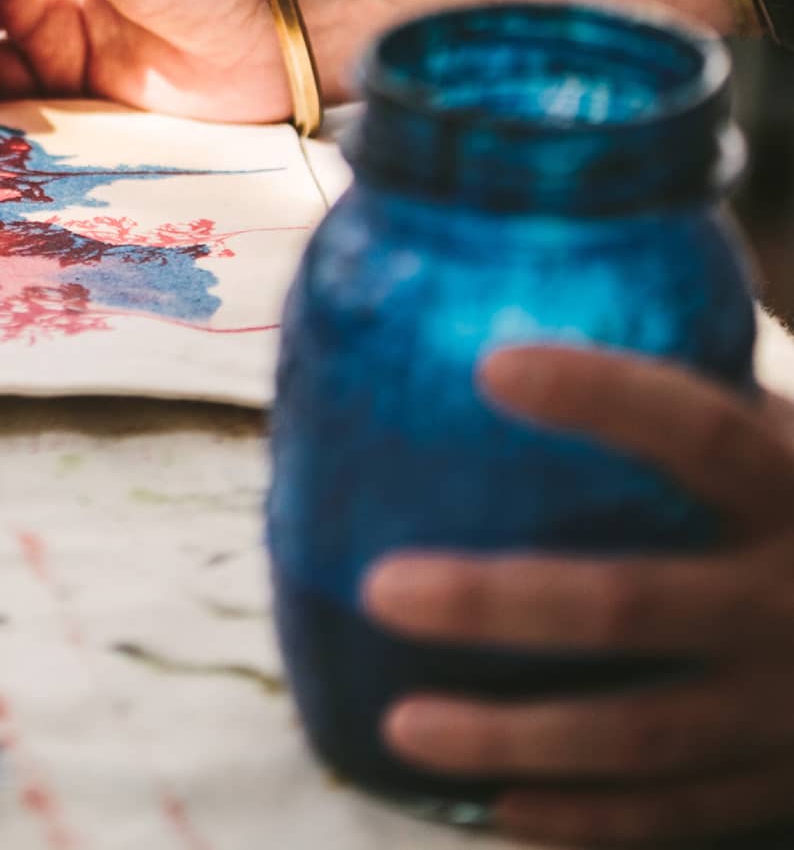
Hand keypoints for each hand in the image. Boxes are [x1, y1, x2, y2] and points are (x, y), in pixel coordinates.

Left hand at [363, 345, 793, 845]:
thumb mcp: (790, 444)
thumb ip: (698, 408)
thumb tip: (522, 333)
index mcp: (793, 487)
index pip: (699, 430)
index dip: (601, 397)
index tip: (490, 366)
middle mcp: (790, 598)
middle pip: (632, 604)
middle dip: (500, 603)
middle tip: (381, 586)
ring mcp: (786, 708)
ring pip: (637, 734)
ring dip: (514, 736)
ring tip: (401, 725)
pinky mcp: (780, 782)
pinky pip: (672, 814)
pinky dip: (582, 817)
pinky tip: (492, 805)